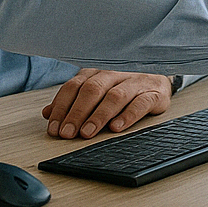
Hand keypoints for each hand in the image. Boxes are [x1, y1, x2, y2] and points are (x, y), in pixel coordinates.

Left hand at [42, 68, 172, 138]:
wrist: (160, 80)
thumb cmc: (124, 89)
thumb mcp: (97, 92)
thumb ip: (72, 101)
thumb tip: (47, 112)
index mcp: (97, 73)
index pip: (74, 86)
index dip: (62, 107)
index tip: (54, 128)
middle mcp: (115, 75)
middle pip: (92, 90)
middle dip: (77, 113)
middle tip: (68, 133)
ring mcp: (135, 82)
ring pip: (114, 96)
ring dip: (99, 116)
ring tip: (88, 133)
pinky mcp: (154, 93)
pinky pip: (140, 103)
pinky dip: (127, 115)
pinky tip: (117, 127)